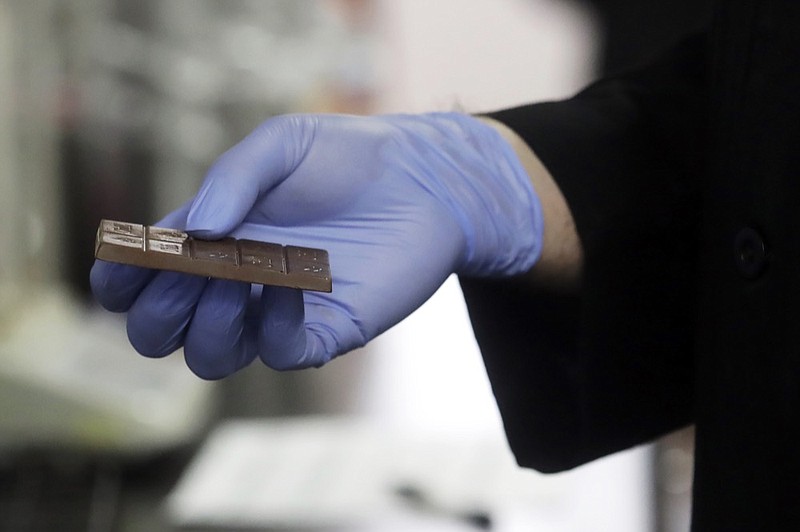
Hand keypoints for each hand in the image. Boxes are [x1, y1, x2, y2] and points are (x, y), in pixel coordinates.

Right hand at [90, 113, 542, 377]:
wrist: (423, 178)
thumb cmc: (348, 158)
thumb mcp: (281, 146)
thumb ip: (232, 178)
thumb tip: (194, 230)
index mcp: (210, 240)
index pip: (139, 282)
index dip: (120, 280)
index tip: (128, 259)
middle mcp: (233, 285)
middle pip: (161, 335)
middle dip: (159, 310)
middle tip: (188, 268)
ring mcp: (277, 314)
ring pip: (211, 358)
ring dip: (211, 322)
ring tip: (241, 272)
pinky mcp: (327, 331)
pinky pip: (282, 354)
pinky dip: (274, 325)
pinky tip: (291, 281)